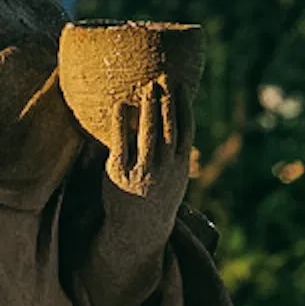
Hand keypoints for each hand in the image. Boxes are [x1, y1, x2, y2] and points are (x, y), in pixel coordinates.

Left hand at [103, 75, 191, 206]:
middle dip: (166, 102)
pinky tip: (120, 105)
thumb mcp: (174, 175)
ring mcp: (142, 170)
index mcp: (180, 165)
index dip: (184, 106)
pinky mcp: (119, 173)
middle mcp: (163, 167)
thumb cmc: (156, 194)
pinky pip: (120, 142)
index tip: (182, 85)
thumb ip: (175, 151)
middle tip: (163, 77)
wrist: (138, 228)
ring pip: (147, 133)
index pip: (186, 129)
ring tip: (146, 87)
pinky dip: (121, 122)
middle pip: (168, 128)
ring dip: (148, 108)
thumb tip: (177, 121)